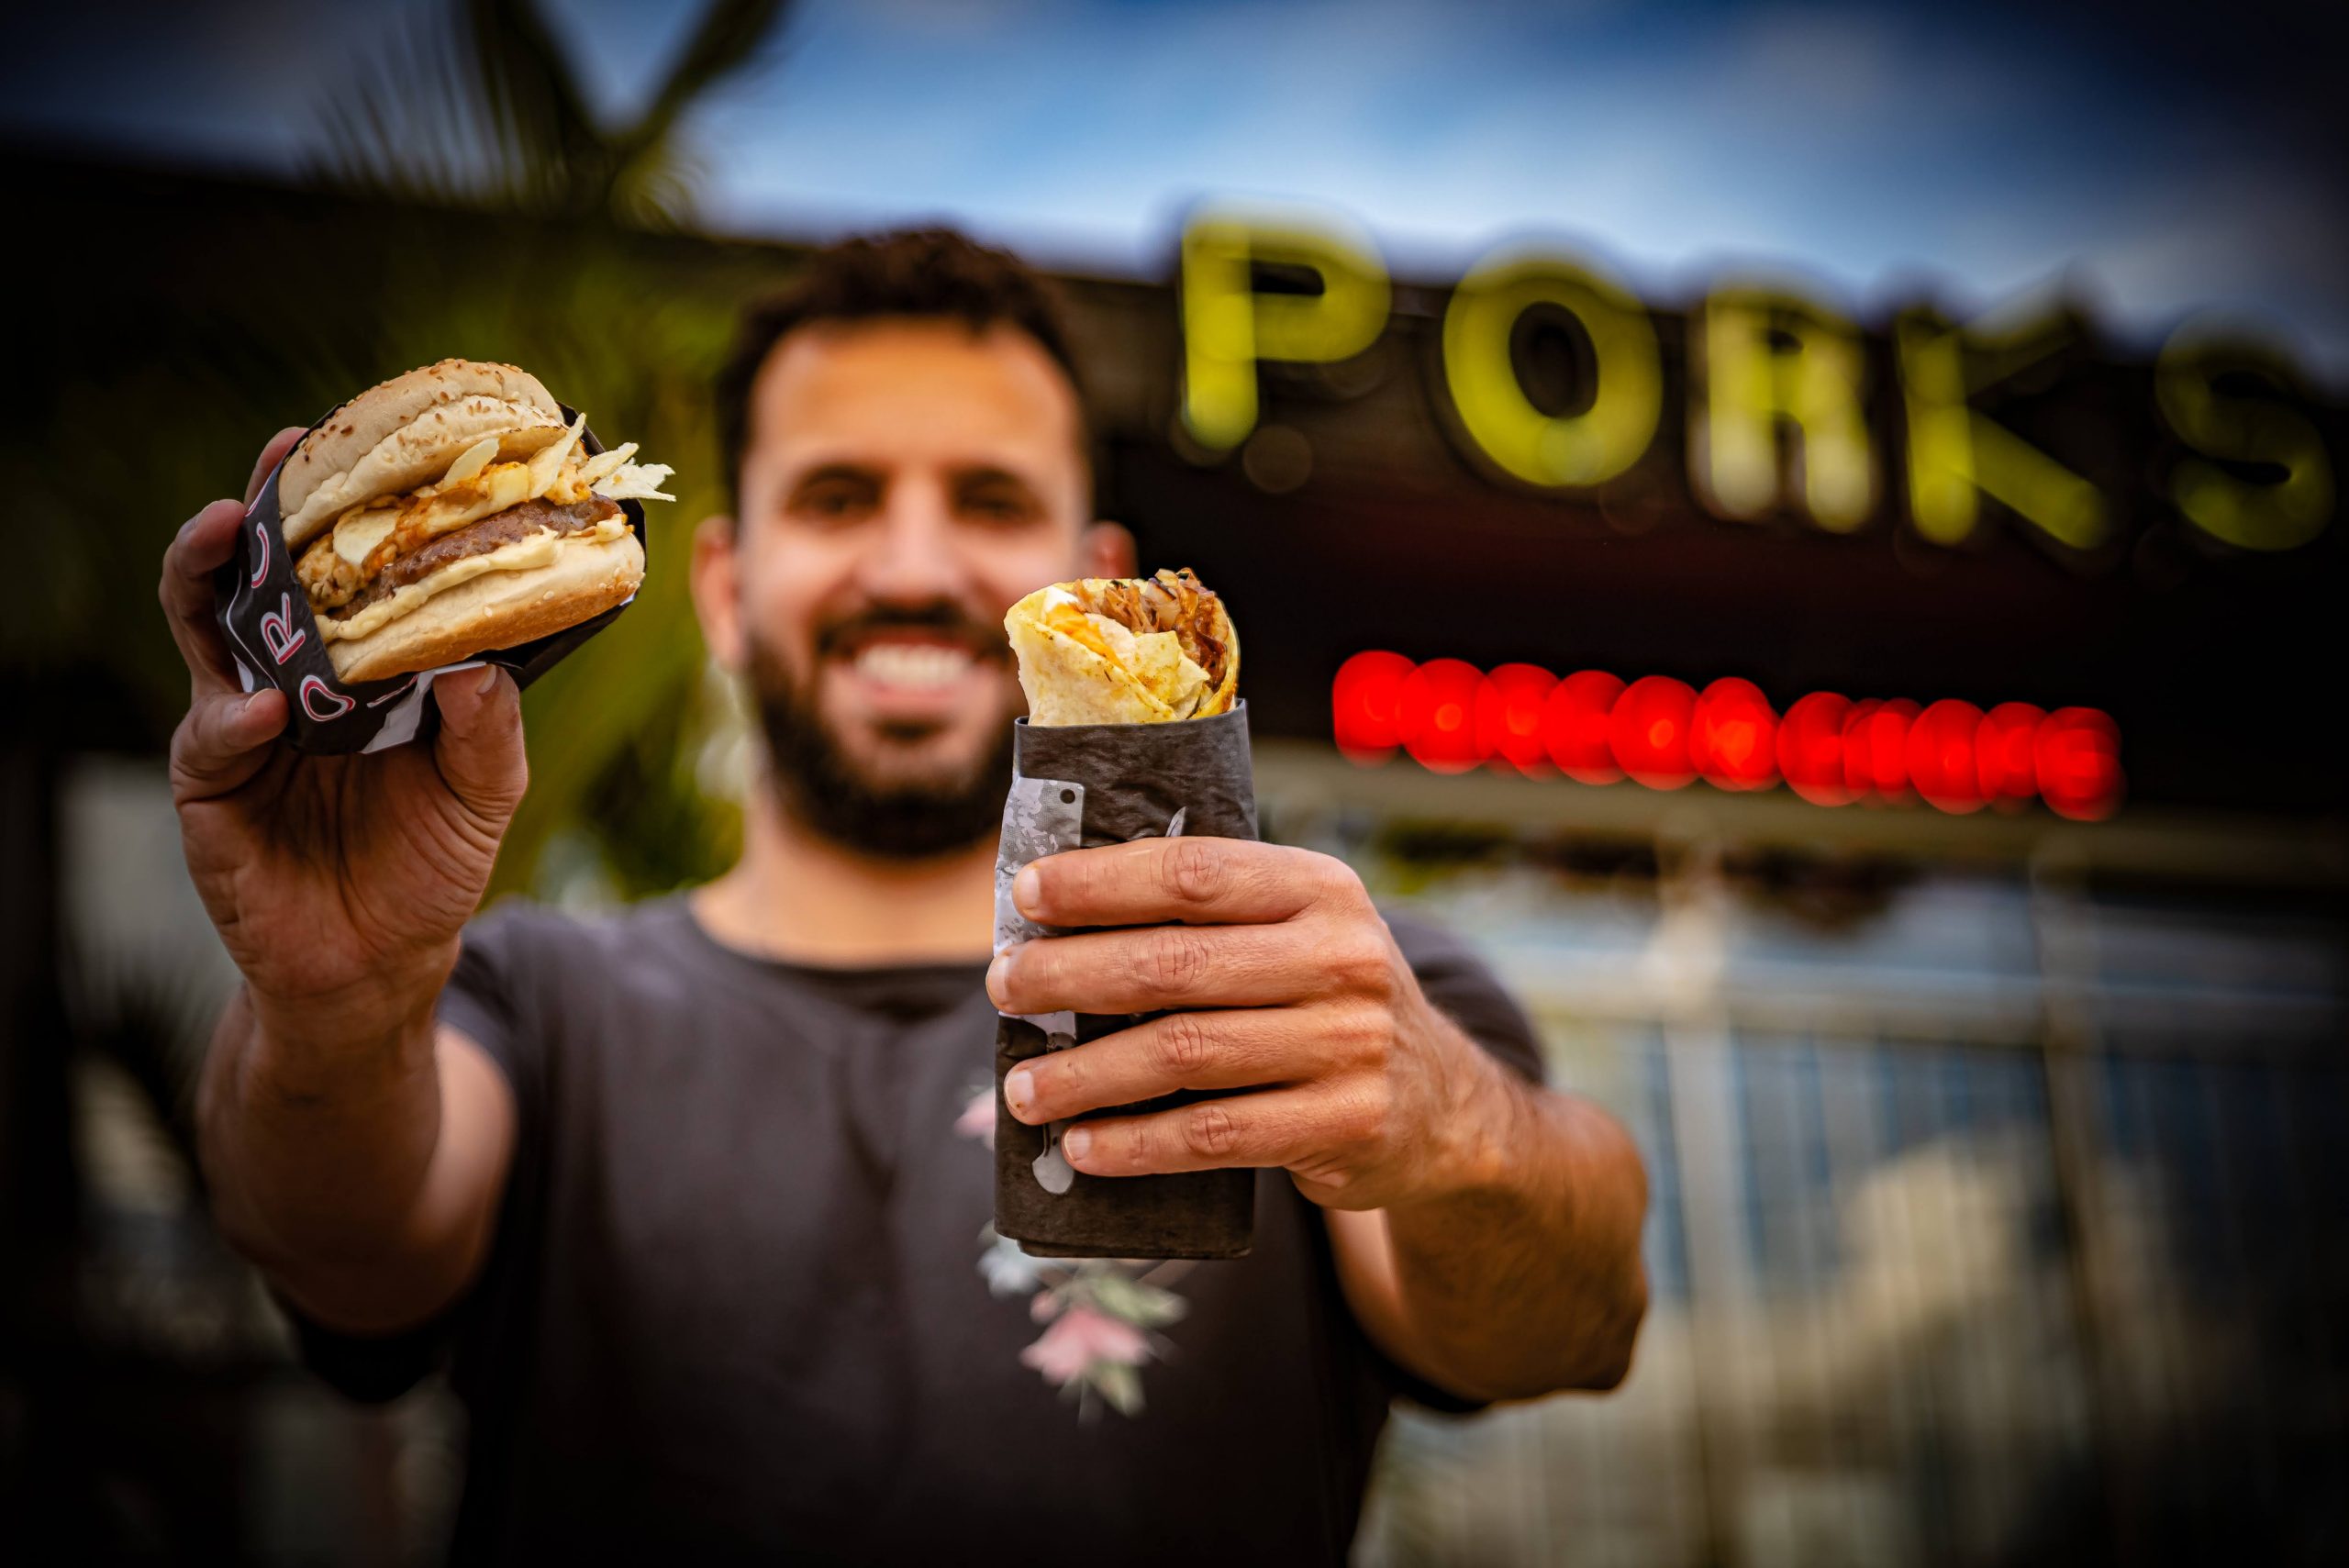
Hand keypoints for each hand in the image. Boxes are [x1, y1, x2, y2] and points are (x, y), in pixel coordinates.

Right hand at [164, 430, 527, 1036]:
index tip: (345, 444)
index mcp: (353, 667)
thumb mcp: (486, 789)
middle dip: (255, 515)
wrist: (381, 965)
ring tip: (233, 535)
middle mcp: (287, 682)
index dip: (332, 512)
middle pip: (252, 579)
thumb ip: (491, 724)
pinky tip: (267, 712)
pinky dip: (236, 720)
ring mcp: (240, 730)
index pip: (334, 573)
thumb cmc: (428, 864)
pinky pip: (211, 740)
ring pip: (204, 634)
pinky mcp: (211, 791)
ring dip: (211, 579)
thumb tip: (481, 657)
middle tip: (273, 468)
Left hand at [985, 838, 1511, 1209]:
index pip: (1194, 872)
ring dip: (1087, 1073)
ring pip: (1185, 1054)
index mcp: (1320, 890)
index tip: (1027, 893)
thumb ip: (1210, 920)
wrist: (1445, 1107)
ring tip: (1023, 1087)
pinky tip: (1083, 1146)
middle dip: (1071, 976)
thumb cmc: (1326, 1003)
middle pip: (1176, 964)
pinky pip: (1215, 1135)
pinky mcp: (1345, 1124)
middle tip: (1003, 989)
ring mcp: (1349, 1045)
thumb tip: (1054, 922)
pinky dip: (1136, 1144)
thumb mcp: (1298, 935)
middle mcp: (1342, 959)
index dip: (1101, 881)